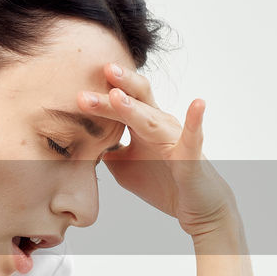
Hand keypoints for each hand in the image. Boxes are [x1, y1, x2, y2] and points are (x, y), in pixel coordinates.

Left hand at [79, 62, 237, 238]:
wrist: (194, 206)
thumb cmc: (161, 181)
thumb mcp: (122, 166)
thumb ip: (103, 150)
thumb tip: (78, 140)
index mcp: (143, 124)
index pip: (121, 102)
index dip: (102, 92)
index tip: (78, 84)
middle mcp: (160, 124)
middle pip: (137, 99)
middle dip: (119, 85)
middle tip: (101, 70)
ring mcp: (176, 138)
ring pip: (153, 119)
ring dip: (135, 108)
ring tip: (118, 94)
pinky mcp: (191, 157)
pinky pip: (193, 138)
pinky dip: (195, 121)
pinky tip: (198, 103)